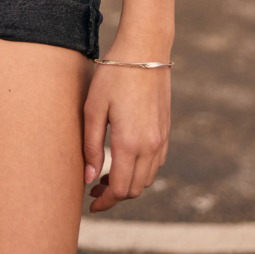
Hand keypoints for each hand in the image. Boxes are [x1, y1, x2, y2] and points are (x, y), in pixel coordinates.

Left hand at [83, 60, 169, 211]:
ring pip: (147, 178)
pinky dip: (141, 170)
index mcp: (129, 143)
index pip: (119, 188)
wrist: (145, 50)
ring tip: (106, 174)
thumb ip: (90, 146)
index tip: (91, 204)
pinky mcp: (166, 130)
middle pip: (134, 189)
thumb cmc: (114, 75)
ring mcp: (161, 139)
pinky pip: (156, 163)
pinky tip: (124, 159)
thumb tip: (88, 178)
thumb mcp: (93, 108)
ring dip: (128, 183)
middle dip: (114, 195)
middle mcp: (150, 146)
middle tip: (94, 189)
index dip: (105, 201)